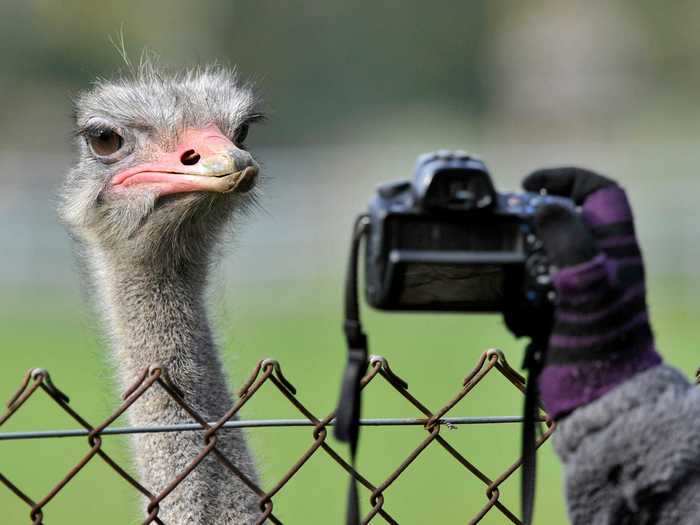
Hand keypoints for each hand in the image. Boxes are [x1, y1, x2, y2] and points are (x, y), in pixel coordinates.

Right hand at [518, 167, 660, 418]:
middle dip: (533, 225)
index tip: (531, 185)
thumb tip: (545, 204)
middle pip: (565, 220)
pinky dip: (519, 302)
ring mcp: (579, 286)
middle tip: (509, 232)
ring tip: (515, 288)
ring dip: (521, 268)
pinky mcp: (561, 310)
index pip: (600, 191)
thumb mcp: (585, 281)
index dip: (567, 177)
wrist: (599, 392)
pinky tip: (521, 320)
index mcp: (614, 246)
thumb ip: (567, 238)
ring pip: (542, 256)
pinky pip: (532, 290)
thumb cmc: (600, 337)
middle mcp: (598, 261)